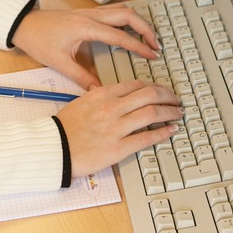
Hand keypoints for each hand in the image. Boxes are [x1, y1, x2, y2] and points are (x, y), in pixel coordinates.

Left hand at [10, 3, 161, 89]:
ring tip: (149, 36)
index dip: (139, 46)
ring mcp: (89, 11)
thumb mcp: (60, 63)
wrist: (23, 24)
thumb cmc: (38, 40)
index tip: (152, 55)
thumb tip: (100, 92)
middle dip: (146, 28)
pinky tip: (131, 29)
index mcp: (86, 27)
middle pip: (128, 15)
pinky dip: (127, 18)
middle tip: (156, 44)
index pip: (120, 36)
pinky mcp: (87, 12)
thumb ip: (82, 78)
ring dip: (138, 20)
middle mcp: (91, 15)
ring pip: (122, 9)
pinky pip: (113, 10)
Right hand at [56, 80, 182, 176]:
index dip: (154, 86)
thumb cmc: (64, 126)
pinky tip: (171, 130)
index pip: (136, 85)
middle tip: (176, 100)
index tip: (162, 90)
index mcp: (103, 94)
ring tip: (178, 113)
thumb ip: (100, 97)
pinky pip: (146, 137)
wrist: (54, 147)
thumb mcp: (81, 102)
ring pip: (152, 113)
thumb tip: (113, 94)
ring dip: (170, 112)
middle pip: (149, 95)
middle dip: (168, 96)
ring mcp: (116, 127)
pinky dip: (163, 132)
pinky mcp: (119, 147)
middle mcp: (112, 107)